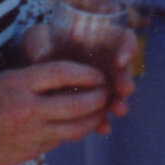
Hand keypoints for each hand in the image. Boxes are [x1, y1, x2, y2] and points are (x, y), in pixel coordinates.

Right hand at [0, 58, 113, 164]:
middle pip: (78, 102)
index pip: (65, 72)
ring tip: (100, 111)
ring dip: (92, 119)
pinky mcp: (29, 153)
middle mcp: (27, 108)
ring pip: (75, 127)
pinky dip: (71, 132)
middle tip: (108, 93)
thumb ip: (34, 80)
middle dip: (100, 98)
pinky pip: (59, 141)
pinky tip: (76, 126)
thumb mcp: (2, 80)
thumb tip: (70, 81)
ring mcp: (29, 134)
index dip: (88, 72)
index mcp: (18, 83)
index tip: (99, 73)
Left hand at [20, 23, 137, 133]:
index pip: (123, 38)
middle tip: (124, 90)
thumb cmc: (42, 42)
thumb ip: (40, 43)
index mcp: (100, 38)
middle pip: (124, 68)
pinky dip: (102, 119)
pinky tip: (103, 128)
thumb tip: (42, 57)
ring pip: (116, 92)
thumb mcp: (38, 36)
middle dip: (125, 79)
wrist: (37, 62)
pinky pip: (101, 110)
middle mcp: (106, 60)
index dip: (127, 47)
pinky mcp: (92, 101)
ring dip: (118, 101)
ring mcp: (101, 82)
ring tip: (118, 110)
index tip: (120, 60)